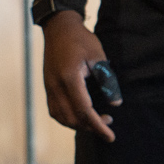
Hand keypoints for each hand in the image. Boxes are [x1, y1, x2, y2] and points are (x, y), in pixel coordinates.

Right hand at [42, 11, 117, 140]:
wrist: (58, 28)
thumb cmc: (80, 40)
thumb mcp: (98, 56)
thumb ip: (107, 80)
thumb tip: (115, 103)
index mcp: (69, 78)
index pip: (83, 110)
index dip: (97, 125)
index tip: (110, 136)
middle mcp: (56, 86)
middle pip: (71, 118)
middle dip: (90, 126)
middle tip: (109, 121)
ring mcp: (49, 87)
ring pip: (61, 117)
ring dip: (78, 124)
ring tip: (96, 120)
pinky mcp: (48, 87)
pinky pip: (55, 111)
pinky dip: (68, 118)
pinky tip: (80, 114)